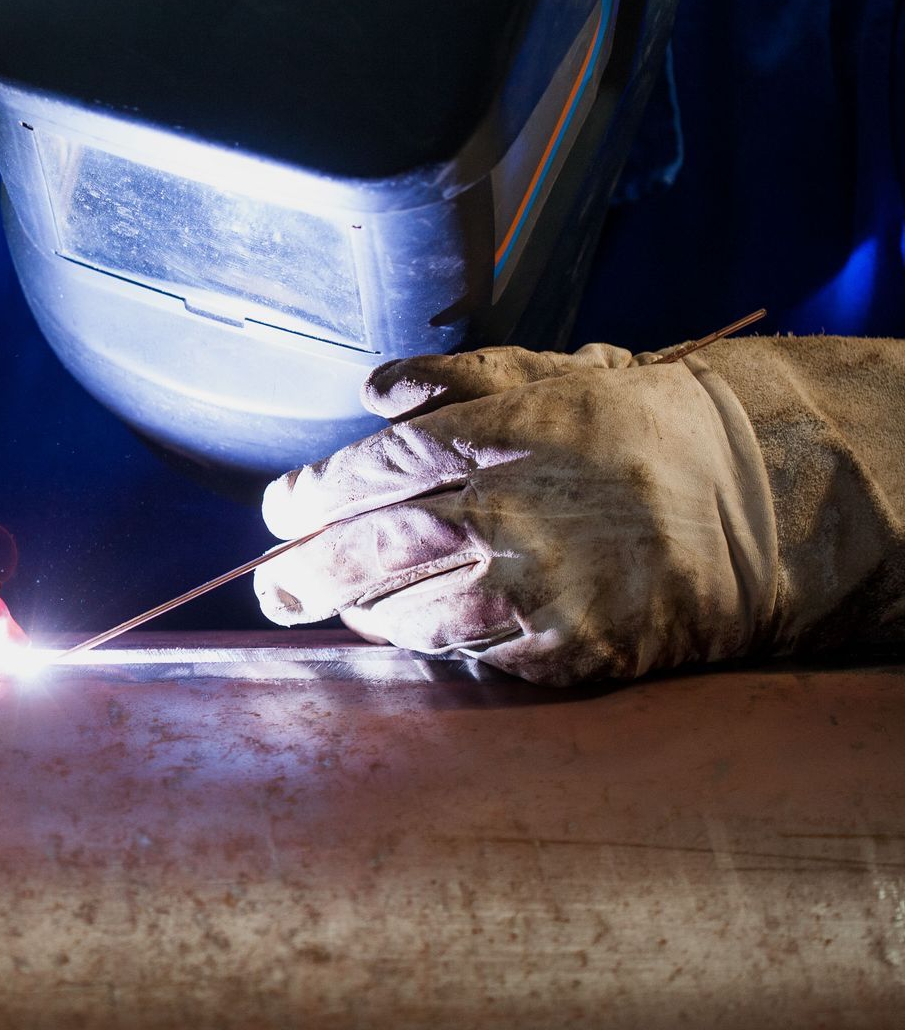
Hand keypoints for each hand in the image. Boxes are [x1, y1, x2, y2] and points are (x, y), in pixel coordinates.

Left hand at [252, 337, 904, 685]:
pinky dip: (435, 648)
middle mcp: (502, 514)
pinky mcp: (566, 650)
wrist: (759, 499)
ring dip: (362, 615)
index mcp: (491, 438)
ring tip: (341, 608)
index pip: (365, 473)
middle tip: (272, 588)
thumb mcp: (551, 371)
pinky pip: (472, 659)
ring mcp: (533, 590)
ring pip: (407, 617)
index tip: (278, 510)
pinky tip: (419, 635)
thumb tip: (371, 390)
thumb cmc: (644, 425)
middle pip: (365, 554)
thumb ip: (454, 377)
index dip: (306, 498)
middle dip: (302, 575)